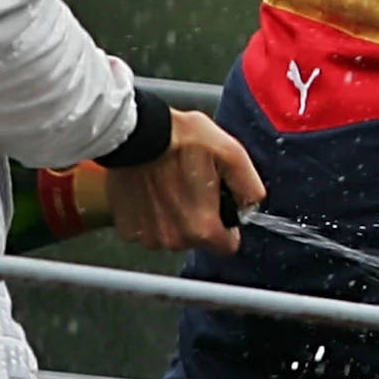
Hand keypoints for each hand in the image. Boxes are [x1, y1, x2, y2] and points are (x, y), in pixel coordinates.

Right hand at [106, 105, 263, 255]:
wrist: (133, 133)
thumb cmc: (179, 139)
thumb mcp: (231, 153)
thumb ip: (249, 186)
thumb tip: (252, 204)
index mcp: (202, 227)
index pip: (227, 245)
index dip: (228, 225)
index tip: (220, 206)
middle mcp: (173, 239)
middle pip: (198, 239)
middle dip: (200, 218)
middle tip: (193, 186)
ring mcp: (147, 236)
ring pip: (172, 234)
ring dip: (174, 216)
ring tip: (170, 185)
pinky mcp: (126, 228)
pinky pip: (147, 228)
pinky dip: (150, 214)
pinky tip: (151, 190)